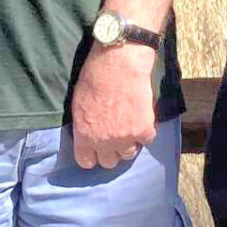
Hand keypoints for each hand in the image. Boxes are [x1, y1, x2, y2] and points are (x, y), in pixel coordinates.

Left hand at [70, 43, 156, 169]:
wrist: (118, 64)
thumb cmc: (94, 77)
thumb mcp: (78, 104)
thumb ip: (84, 125)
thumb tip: (89, 134)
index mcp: (84, 135)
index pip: (86, 161)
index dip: (91, 156)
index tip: (95, 151)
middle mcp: (104, 142)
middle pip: (109, 162)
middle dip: (111, 151)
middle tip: (114, 138)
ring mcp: (125, 138)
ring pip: (128, 154)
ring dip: (128, 144)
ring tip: (128, 129)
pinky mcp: (144, 129)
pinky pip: (147, 140)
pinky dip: (146, 131)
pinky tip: (141, 118)